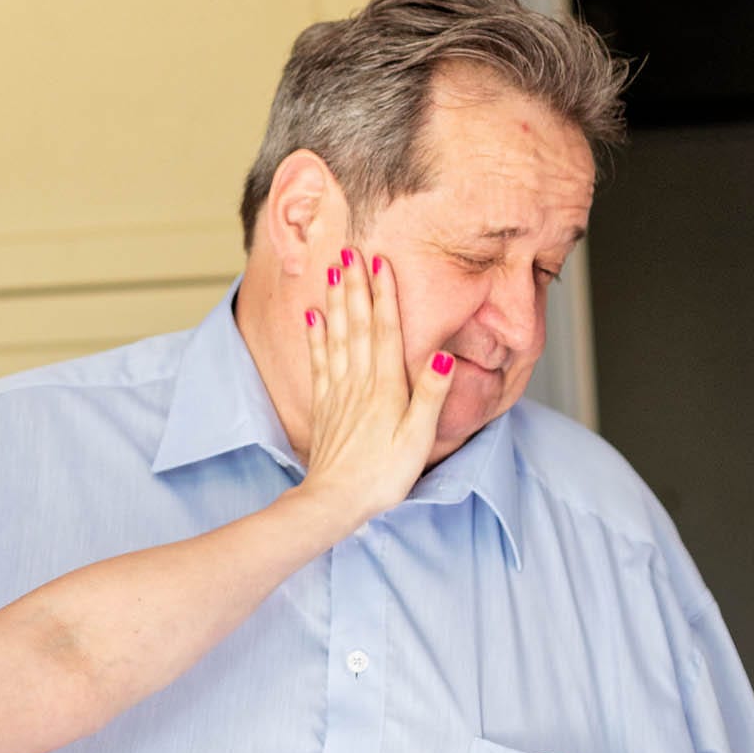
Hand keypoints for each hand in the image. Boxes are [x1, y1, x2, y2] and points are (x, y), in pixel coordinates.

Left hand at [295, 248, 451, 528]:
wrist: (334, 502)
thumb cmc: (382, 476)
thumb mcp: (419, 438)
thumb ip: (431, 395)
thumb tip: (441, 355)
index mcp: (386, 388)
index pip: (386, 331)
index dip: (384, 295)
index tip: (380, 262)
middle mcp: (359, 382)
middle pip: (359, 324)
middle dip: (356, 286)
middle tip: (350, 250)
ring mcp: (338, 392)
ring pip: (337, 335)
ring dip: (337, 301)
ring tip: (333, 270)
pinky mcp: (323, 406)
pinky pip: (319, 361)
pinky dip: (316, 335)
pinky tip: (313, 315)